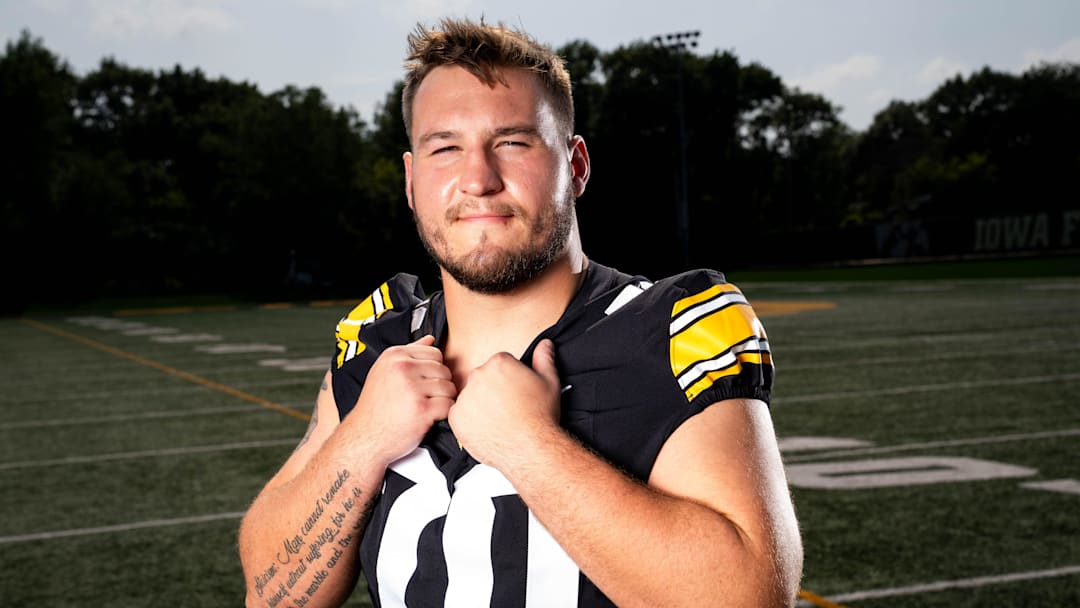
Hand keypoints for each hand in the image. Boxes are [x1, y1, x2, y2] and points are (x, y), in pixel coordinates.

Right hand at [347, 335, 456, 465]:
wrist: (363, 437)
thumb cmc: (376, 407)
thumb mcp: (384, 372)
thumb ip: (408, 353)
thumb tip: (431, 338)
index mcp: (395, 355)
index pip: (435, 353)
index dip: (434, 370)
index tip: (423, 384)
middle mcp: (402, 367)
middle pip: (444, 370)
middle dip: (440, 386)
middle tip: (426, 399)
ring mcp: (412, 388)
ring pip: (449, 387)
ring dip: (444, 400)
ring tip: (427, 408)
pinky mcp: (421, 409)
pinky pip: (449, 405)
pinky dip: (444, 414)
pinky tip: (429, 418)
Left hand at [448, 339, 561, 469]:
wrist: (532, 447)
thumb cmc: (540, 416)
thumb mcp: (549, 381)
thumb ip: (544, 358)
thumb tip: (544, 344)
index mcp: (499, 363)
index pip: (498, 364)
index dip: (508, 378)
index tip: (514, 391)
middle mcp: (478, 376)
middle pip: (482, 378)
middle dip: (492, 390)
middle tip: (507, 407)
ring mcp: (465, 397)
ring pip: (469, 396)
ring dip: (479, 405)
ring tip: (498, 419)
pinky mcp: (456, 417)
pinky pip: (459, 415)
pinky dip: (469, 421)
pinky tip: (487, 427)